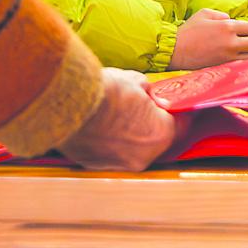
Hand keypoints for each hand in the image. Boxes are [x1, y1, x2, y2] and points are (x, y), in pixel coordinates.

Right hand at [57, 67, 175, 170]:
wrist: (67, 103)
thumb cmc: (106, 91)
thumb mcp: (136, 82)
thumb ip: (148, 94)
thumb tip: (148, 95)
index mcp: (160, 135)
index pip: (180, 125)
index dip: (177, 112)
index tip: (174, 105)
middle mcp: (142, 157)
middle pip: (155, 140)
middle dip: (152, 124)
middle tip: (146, 108)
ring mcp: (117, 165)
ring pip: (132, 149)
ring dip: (130, 135)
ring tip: (120, 116)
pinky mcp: (94, 165)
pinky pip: (110, 153)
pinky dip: (109, 142)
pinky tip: (102, 126)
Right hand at [169, 8, 247, 68]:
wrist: (175, 51)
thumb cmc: (188, 31)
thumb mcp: (203, 14)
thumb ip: (220, 14)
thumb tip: (230, 19)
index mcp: (227, 27)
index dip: (245, 29)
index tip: (238, 32)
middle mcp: (231, 42)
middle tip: (242, 43)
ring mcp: (228, 57)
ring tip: (239, 52)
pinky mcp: (223, 67)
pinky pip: (242, 66)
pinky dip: (242, 63)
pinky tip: (233, 60)